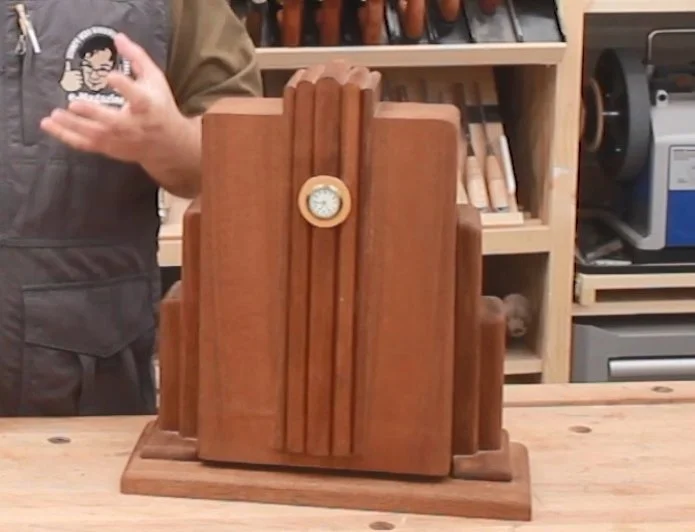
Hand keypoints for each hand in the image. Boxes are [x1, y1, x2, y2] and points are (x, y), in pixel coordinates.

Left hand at [41, 33, 185, 172]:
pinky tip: (50, 126)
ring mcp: (120, 139)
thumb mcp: (155, 80)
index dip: (124, 86)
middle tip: (74, 104)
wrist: (169, 143)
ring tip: (53, 115)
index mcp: (147, 106)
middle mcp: (133, 125)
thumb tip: (119, 38)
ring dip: (73, 126)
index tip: (111, 76)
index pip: (137, 98)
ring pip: (95, 135)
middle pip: (113, 122)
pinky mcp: (110, 148)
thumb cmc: (160, 107)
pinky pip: (86, 144)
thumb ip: (137, 59)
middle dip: (94, 114)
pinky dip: (67, 136)